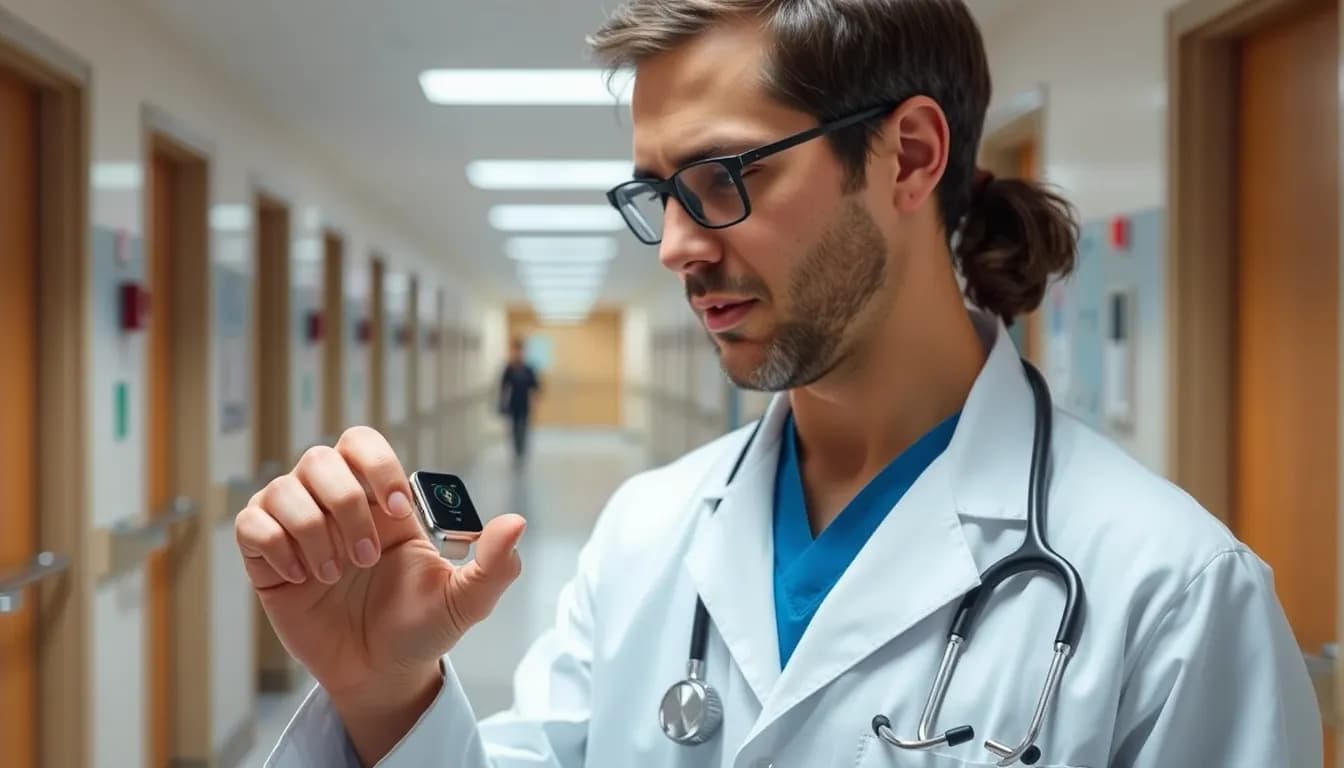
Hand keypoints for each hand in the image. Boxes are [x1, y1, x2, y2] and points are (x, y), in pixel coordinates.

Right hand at [235, 426, 525, 703]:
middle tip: (366, 556)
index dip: (378, 467)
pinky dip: (276, 548)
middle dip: (346, 504)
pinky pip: (251, 525)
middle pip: (320, 458)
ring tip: (335, 575)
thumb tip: (516, 523)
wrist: (380, 674)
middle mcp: (337, 506)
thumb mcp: (464, 601)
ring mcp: (297, 529)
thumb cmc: (420, 629)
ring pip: (282, 488)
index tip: (400, 512)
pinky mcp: (266, 559)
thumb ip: (494, 564)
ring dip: (313, 532)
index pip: (362, 444)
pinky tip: (302, 576)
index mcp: (383, 502)